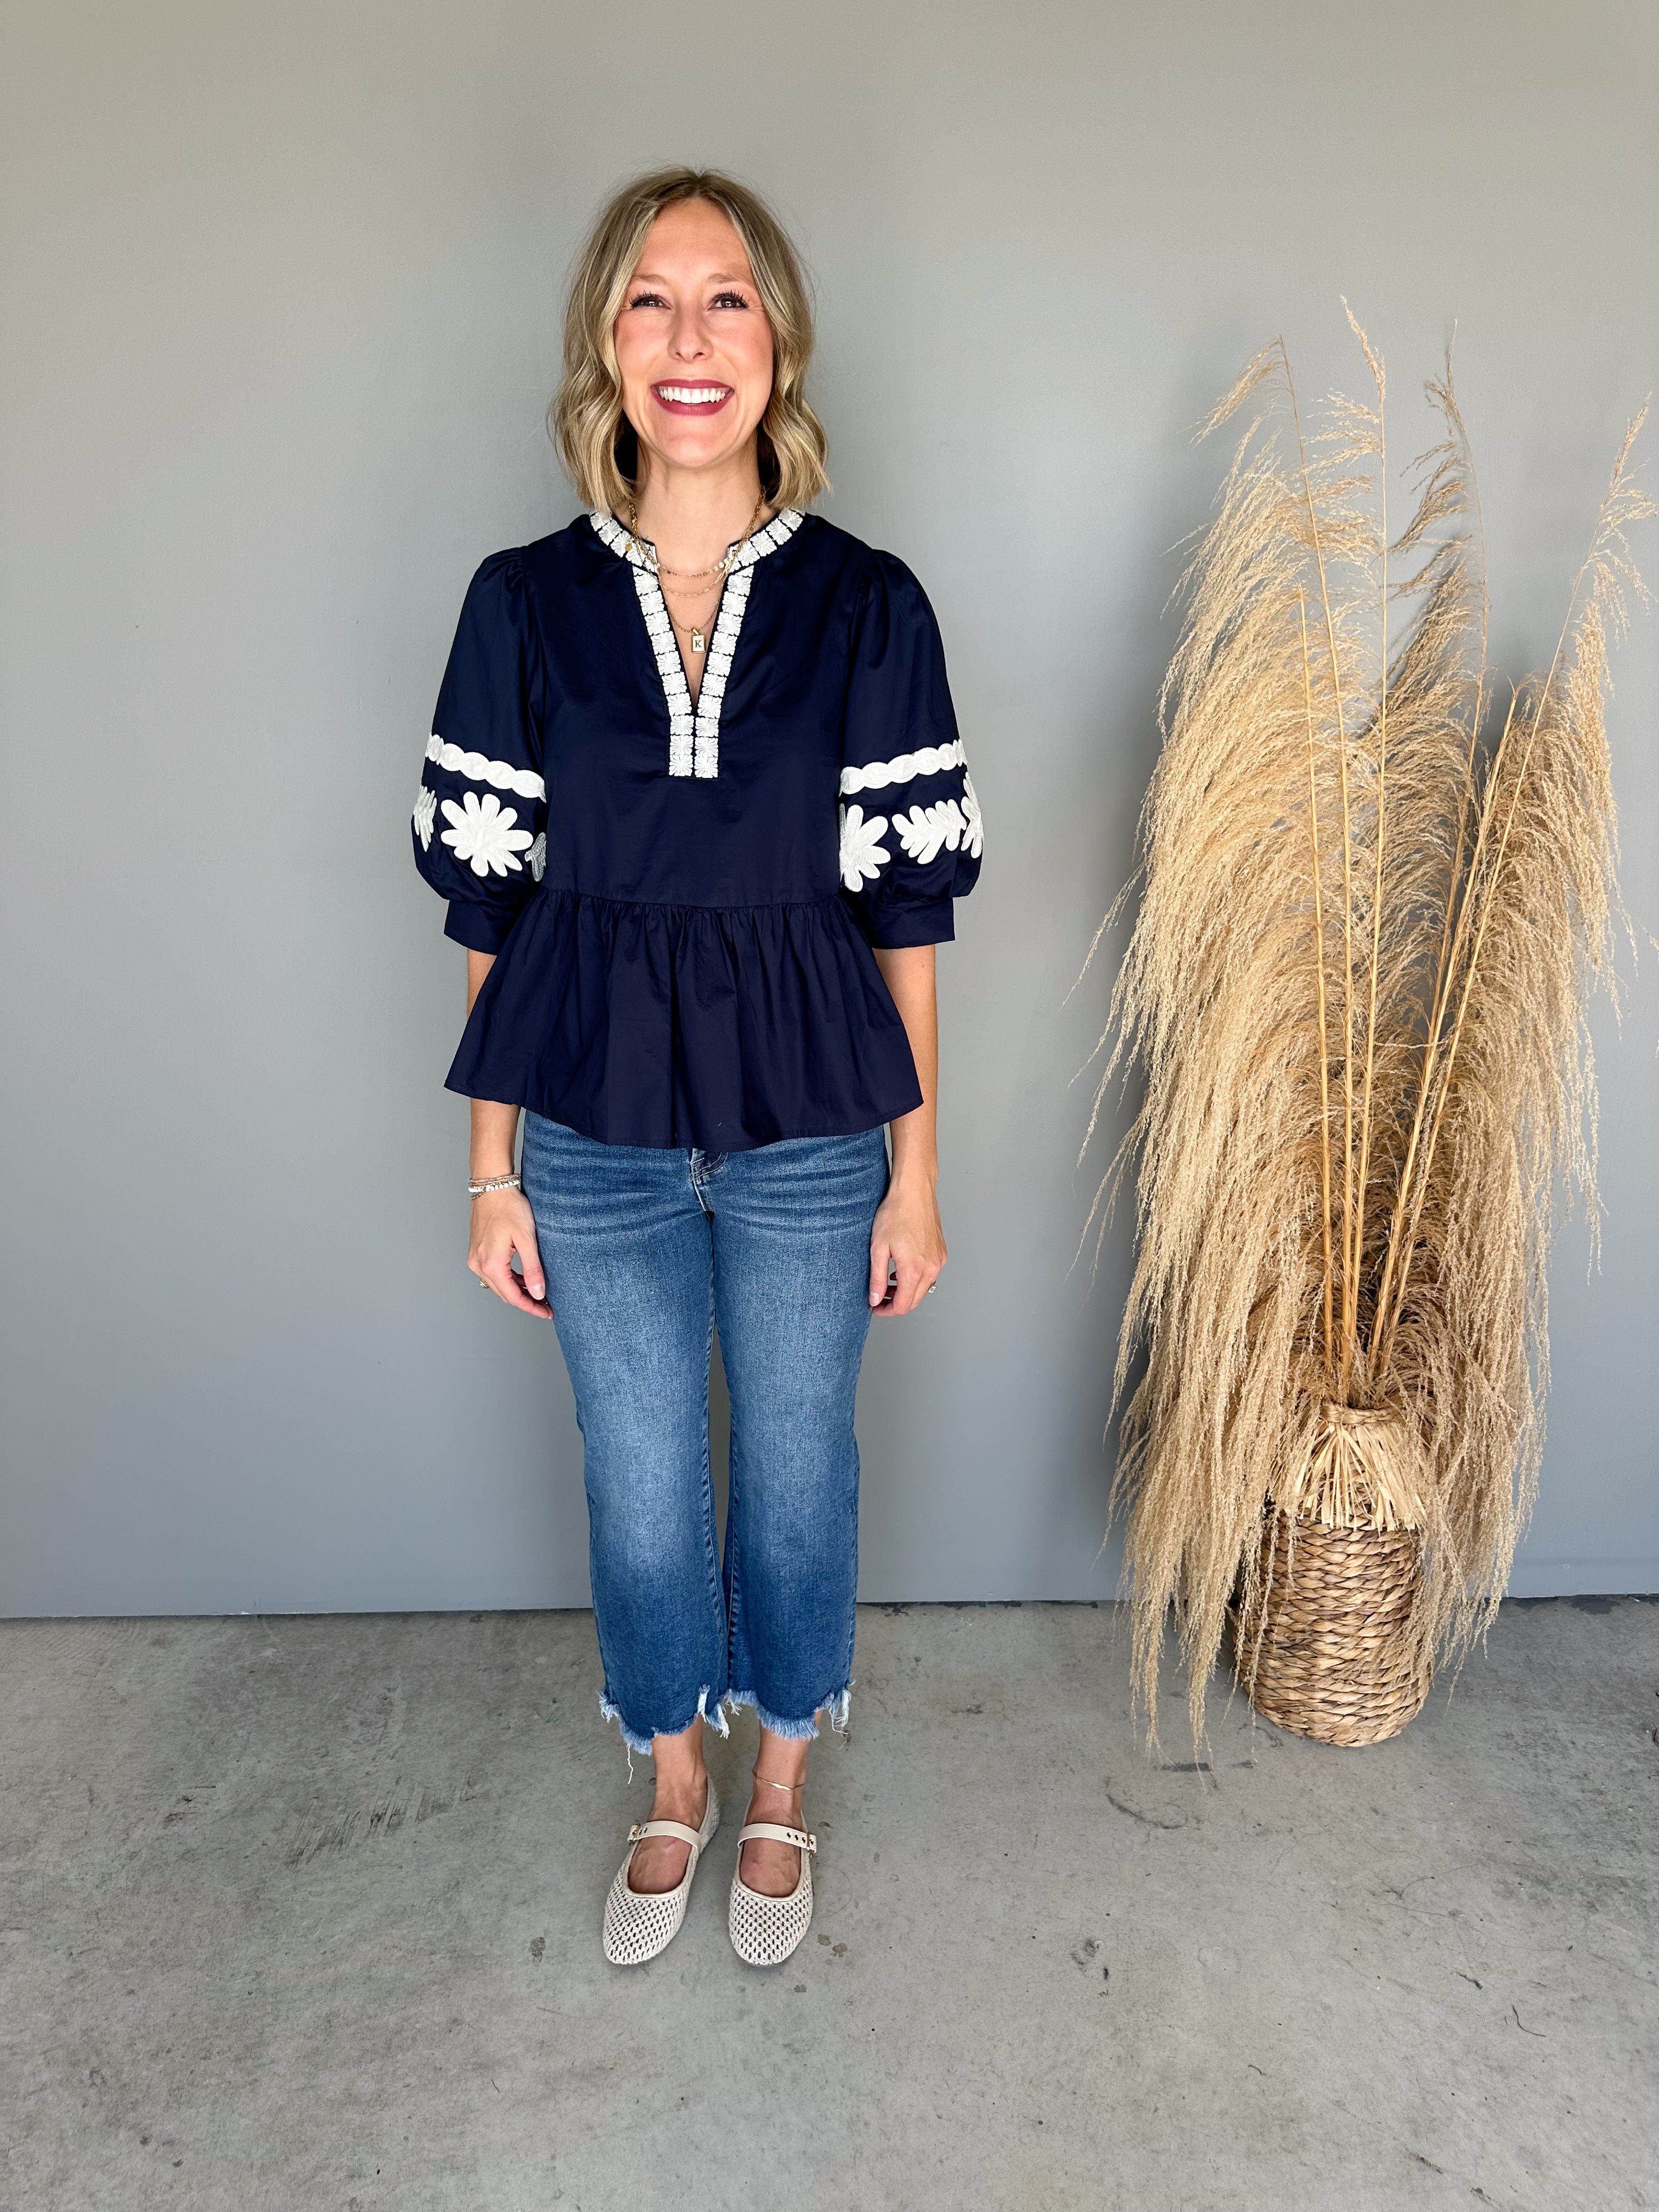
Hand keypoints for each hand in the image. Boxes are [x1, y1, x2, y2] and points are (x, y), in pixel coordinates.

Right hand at [469, 1188, 552, 1316]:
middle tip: (547, 1303)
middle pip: (505, 1294)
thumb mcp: (527, 1239)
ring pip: (499, 1285)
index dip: (532, 1307)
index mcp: (491, 1264)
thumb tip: (537, 1293)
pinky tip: (524, 1278)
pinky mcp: (477, 1251)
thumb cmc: (509, 1208)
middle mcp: (479, 1265)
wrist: (492, 1187)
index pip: (513, 1297)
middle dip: (526, 1301)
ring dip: (518, 1290)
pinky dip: (509, 1279)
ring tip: (538, 1291)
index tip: (547, 1312)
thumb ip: (532, 1268)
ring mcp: (475, 1258)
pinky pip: (494, 1273)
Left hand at [868, 1171, 945, 1316]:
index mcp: (914, 1270)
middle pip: (915, 1300)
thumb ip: (877, 1278)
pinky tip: (902, 1269)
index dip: (887, 1310)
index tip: (875, 1307)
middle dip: (896, 1302)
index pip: (903, 1305)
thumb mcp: (878, 1248)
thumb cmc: (895, 1214)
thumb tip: (875, 1299)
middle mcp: (931, 1268)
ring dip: (906, 1291)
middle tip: (879, 1296)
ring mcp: (938, 1260)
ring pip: (924, 1288)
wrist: (914, 1192)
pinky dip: (916, 1279)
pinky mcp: (941, 1252)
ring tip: (888, 1281)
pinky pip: (930, 1275)